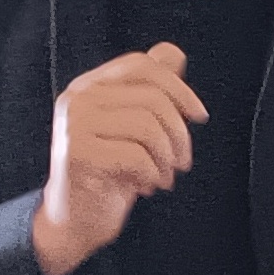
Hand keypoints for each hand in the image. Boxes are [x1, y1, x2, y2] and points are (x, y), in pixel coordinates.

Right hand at [30, 44, 208, 274]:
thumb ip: (149, 90)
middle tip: (182, 161)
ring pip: (146, 126)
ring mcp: (73, 125)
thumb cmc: (110, 173)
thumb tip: (173, 54)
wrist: (75, 221)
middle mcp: (77, 99)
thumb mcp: (133, 128)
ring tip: (163, 176)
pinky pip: (135, 155)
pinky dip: (151, 174)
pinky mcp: (76, 154)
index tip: (200, 116)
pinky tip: (145, 186)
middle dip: (179, 134)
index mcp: (90, 86)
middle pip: (151, 98)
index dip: (179, 88)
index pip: (142, 65)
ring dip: (166, 158)